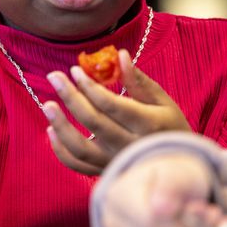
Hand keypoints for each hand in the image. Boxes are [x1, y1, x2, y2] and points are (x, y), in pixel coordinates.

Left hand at [44, 49, 191, 174]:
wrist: (179, 166)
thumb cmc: (171, 127)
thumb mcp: (162, 101)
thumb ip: (138, 80)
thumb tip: (119, 55)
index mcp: (147, 124)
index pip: (111, 105)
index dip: (90, 86)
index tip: (75, 70)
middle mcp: (129, 145)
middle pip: (93, 121)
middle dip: (70, 96)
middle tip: (54, 76)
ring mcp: (115, 161)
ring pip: (81, 148)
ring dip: (61, 125)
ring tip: (48, 104)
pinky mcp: (105, 171)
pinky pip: (78, 165)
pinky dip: (60, 150)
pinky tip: (51, 130)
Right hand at [98, 152, 218, 226]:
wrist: (161, 189)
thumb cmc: (170, 178)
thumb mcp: (176, 170)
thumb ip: (173, 184)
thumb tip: (164, 208)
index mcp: (118, 197)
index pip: (152, 221)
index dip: (185, 221)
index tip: (207, 209)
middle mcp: (113, 225)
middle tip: (218, 218)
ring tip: (214, 226)